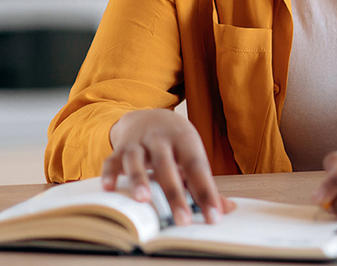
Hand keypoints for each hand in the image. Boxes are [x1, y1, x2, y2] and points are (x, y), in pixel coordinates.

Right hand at [102, 108, 236, 224]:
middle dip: (175, 194)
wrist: (150, 116)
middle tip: (183, 221)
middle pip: (167, 166)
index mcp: (185, 141)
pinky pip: (111, 160)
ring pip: (137, 160)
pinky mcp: (119, 149)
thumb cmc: (176, 144)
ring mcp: (138, 143)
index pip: (198, 167)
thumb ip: (205, 183)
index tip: (214, 217)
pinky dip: (109, 174)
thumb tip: (227, 209)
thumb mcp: (192, 155)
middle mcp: (161, 139)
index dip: (206, 192)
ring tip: (143, 200)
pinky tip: (109, 189)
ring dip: (139, 179)